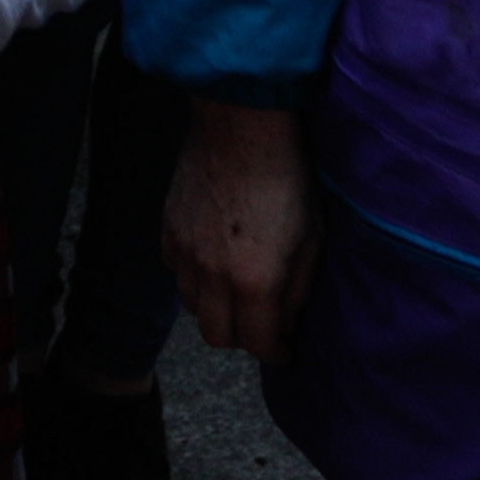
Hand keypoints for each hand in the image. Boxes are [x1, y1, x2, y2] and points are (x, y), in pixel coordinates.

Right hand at [168, 99, 318, 363]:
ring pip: (192, 307)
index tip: (285, 351)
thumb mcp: (312, 239)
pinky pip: (174, 271)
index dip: (276, 353)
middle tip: (260, 324)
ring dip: (216, 309)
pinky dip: (193, 278)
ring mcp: (185, 251)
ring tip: (236, 292)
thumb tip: (287, 321)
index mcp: (256, 279)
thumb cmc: (286, 179)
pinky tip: (212, 261)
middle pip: (217, 335)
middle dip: (243, 339)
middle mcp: (213, 273)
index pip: (258, 343)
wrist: (241, 126)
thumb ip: (298, 290)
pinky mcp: (168, 227)